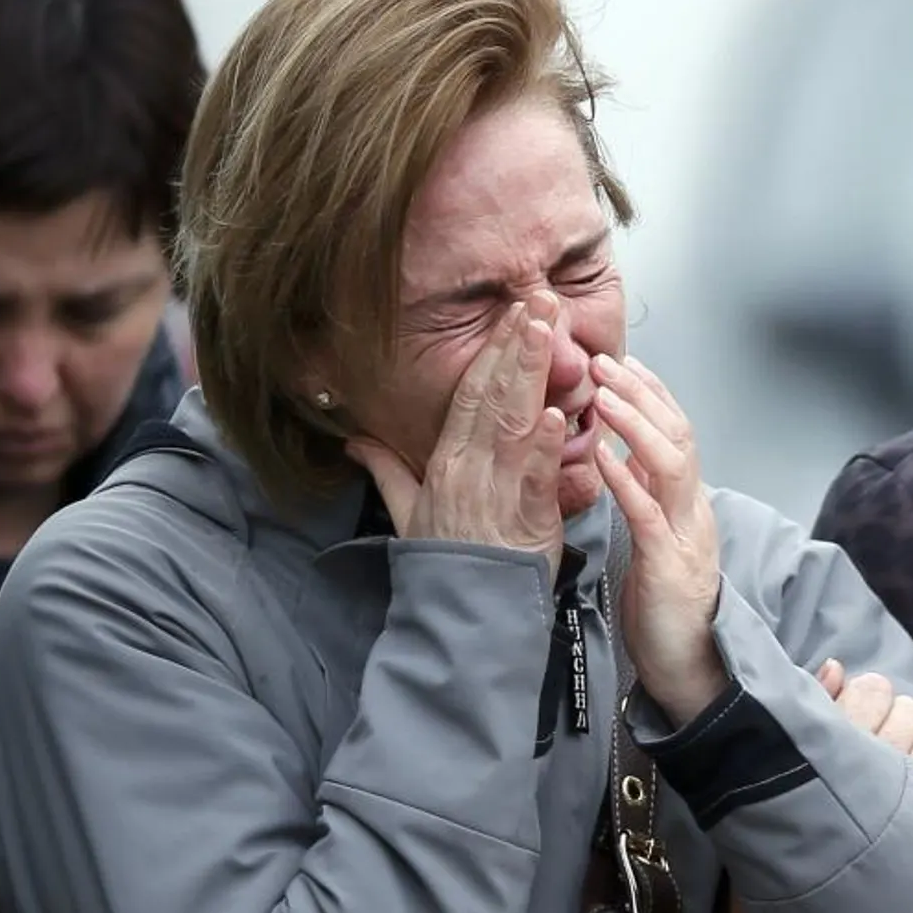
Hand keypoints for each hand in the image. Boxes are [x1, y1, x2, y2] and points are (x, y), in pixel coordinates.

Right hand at [348, 291, 567, 575]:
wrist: (461, 613)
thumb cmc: (443, 564)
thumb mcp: (407, 512)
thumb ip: (385, 470)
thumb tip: (356, 441)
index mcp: (444, 461)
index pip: (469, 394)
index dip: (491, 352)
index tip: (512, 314)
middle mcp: (468, 468)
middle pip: (492, 395)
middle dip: (515, 344)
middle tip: (538, 300)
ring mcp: (494, 491)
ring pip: (513, 422)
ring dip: (530, 373)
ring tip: (546, 330)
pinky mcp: (524, 519)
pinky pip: (533, 475)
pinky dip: (544, 443)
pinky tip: (556, 410)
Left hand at [591, 354, 726, 721]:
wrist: (688, 667)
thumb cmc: (661, 605)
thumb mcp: (652, 537)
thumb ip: (644, 494)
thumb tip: (622, 452)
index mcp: (686, 501)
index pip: (675, 430)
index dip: (650, 392)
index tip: (620, 360)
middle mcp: (694, 508)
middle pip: (677, 433)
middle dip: (641, 392)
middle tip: (602, 360)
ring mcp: (686, 534)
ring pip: (670, 462)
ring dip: (634, 424)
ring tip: (600, 395)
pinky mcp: (669, 564)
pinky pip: (648, 512)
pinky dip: (624, 479)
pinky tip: (601, 456)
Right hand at [727, 661, 912, 912]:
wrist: (798, 904)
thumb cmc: (776, 824)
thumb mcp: (777, 762)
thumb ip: (808, 705)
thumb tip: (835, 665)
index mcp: (835, 743)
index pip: (874, 688)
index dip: (864, 695)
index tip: (848, 712)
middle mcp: (878, 762)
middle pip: (911, 709)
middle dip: (893, 718)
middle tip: (869, 742)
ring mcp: (912, 794)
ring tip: (893, 769)